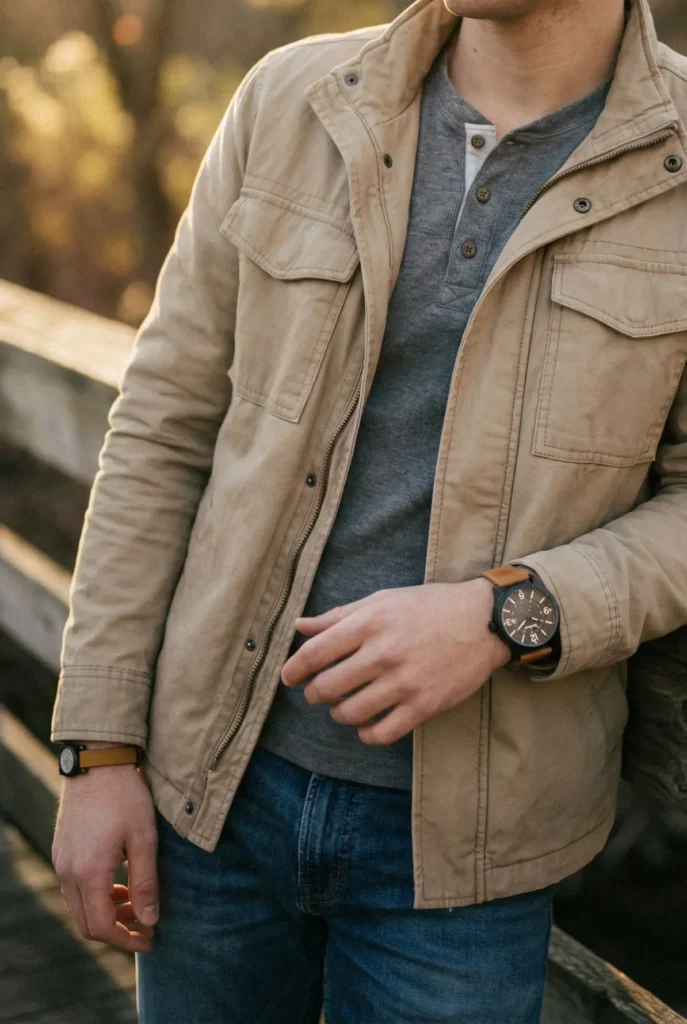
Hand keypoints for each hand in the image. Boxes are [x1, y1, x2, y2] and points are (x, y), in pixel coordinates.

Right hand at [52, 742, 158, 952]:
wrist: (98, 761)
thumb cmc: (125, 797)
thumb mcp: (144, 839)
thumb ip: (146, 883)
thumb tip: (150, 920)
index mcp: (88, 873)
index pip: (101, 927)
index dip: (127, 940)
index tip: (150, 939)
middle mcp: (68, 872)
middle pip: (87, 923)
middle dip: (117, 931)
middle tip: (145, 926)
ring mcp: (61, 861)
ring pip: (79, 907)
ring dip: (106, 913)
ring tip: (134, 903)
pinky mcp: (61, 850)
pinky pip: (74, 888)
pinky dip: (95, 896)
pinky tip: (118, 883)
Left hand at [281, 578, 509, 745]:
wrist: (484, 621)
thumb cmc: (430, 606)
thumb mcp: (382, 600)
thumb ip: (339, 616)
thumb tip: (300, 626)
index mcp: (369, 622)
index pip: (314, 653)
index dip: (293, 670)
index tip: (289, 678)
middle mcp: (383, 653)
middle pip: (327, 687)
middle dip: (315, 694)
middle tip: (318, 692)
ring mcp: (404, 682)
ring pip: (350, 713)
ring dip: (339, 713)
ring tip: (344, 707)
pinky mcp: (424, 705)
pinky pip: (381, 732)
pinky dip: (366, 733)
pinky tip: (366, 725)